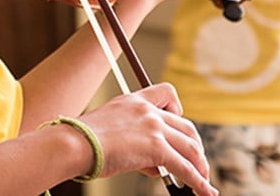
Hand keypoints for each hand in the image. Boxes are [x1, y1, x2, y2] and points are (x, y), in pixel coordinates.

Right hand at [78, 84, 217, 195]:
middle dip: (196, 147)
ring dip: (200, 167)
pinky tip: (203, 191)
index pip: (168, 94)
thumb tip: (154, 166)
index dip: (178, 111)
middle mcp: (148, 110)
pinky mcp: (156, 148)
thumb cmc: (84, 140)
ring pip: (191, 147)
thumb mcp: (112, 131)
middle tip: (196, 163)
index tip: (177, 128)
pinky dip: (198, 182)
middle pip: (187, 126)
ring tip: (203, 181)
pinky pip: (185, 167)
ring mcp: (153, 127)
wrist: (75, 143)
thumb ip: (136, 142)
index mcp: (135, 100)